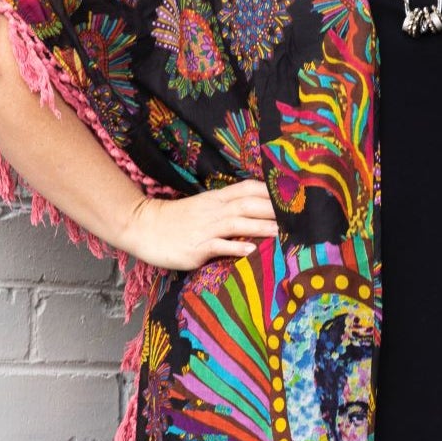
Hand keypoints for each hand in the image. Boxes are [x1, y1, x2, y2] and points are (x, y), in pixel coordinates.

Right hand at [117, 178, 280, 271]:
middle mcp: (214, 210)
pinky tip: (252, 252)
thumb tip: (254, 213)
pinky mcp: (197, 247)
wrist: (144, 227)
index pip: (248, 188)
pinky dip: (236, 248)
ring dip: (261, 226)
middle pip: (248, 204)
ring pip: (237, 223)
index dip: (270, 190)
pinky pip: (220, 246)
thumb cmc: (176, 221)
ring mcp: (205, 228)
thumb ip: (226, 209)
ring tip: (282, 232)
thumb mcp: (203, 208)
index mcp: (216, 199)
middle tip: (297, 215)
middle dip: (273, 208)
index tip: (292, 195)